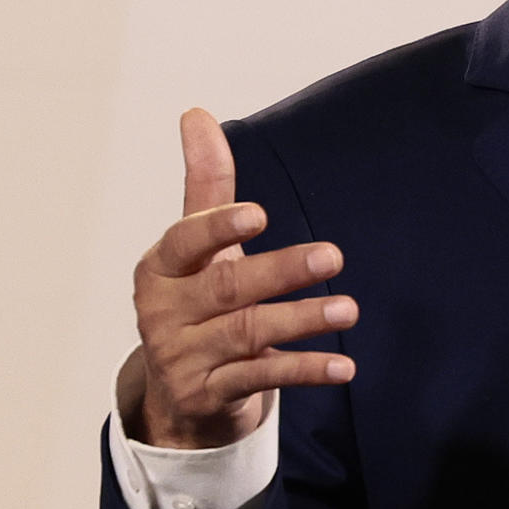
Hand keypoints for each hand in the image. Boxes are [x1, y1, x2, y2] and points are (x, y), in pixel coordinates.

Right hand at [122, 108, 357, 448]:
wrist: (182, 390)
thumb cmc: (197, 298)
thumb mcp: (198, 246)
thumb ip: (205, 184)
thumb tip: (196, 113)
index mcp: (159, 268)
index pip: (184, 242)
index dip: (219, 228)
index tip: (260, 214)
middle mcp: (164, 313)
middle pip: (227, 288)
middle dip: (281, 271)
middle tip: (334, 256)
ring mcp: (183, 357)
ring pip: (248, 334)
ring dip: (301, 320)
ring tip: (348, 308)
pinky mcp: (209, 394)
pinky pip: (261, 379)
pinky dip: (304, 369)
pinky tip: (343, 364)